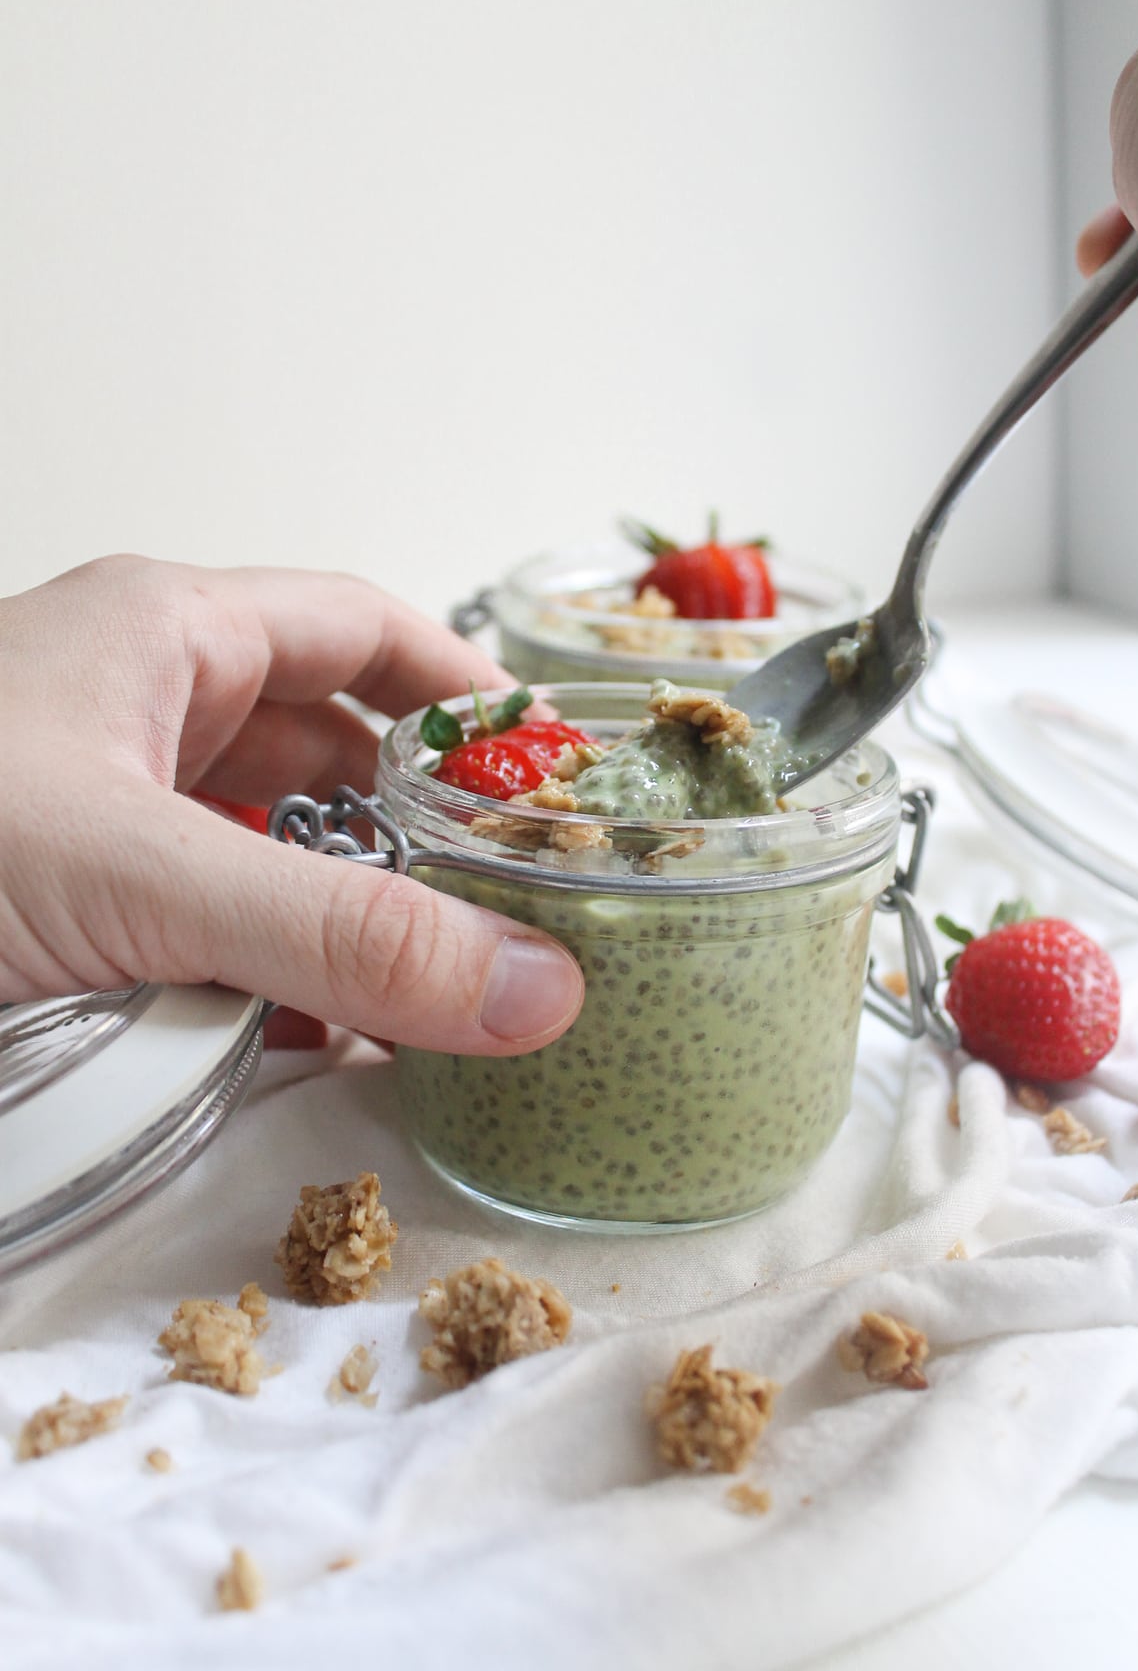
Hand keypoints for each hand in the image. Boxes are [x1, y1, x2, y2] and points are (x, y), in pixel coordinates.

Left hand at [0, 556, 583, 1052]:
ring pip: (257, 854)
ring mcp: (89, 808)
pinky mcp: (56, 902)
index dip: (461, 690)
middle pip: (320, 752)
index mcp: (162, 634)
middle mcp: (132, 708)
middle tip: (506, 903)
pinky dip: (253, 984)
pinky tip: (303, 1040)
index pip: (358, 630)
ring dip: (332, 925)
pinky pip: (189, 933)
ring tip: (423, 994)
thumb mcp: (135, 872)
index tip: (548, 761)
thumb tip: (525, 980)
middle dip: (412, 830)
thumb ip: (333, 933)